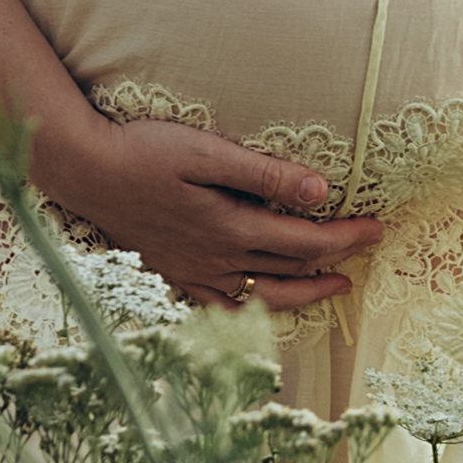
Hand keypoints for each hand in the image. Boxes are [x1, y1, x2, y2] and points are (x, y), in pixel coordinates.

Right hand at [49, 115, 382, 311]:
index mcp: (230, 229)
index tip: (376, 227)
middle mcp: (216, 261)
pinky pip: (222, 307)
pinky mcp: (173, 275)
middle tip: (367, 249)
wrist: (86, 172)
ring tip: (334, 287)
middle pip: (291, 270)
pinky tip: (263, 303)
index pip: (305, 242)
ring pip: (262, 296)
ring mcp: (193, 274)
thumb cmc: (144, 152)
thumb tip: (319, 193)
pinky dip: (252, 310)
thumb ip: (264, 175)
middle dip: (335, 262)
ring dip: (304, 294)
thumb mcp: (207, 153)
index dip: (346, 238)